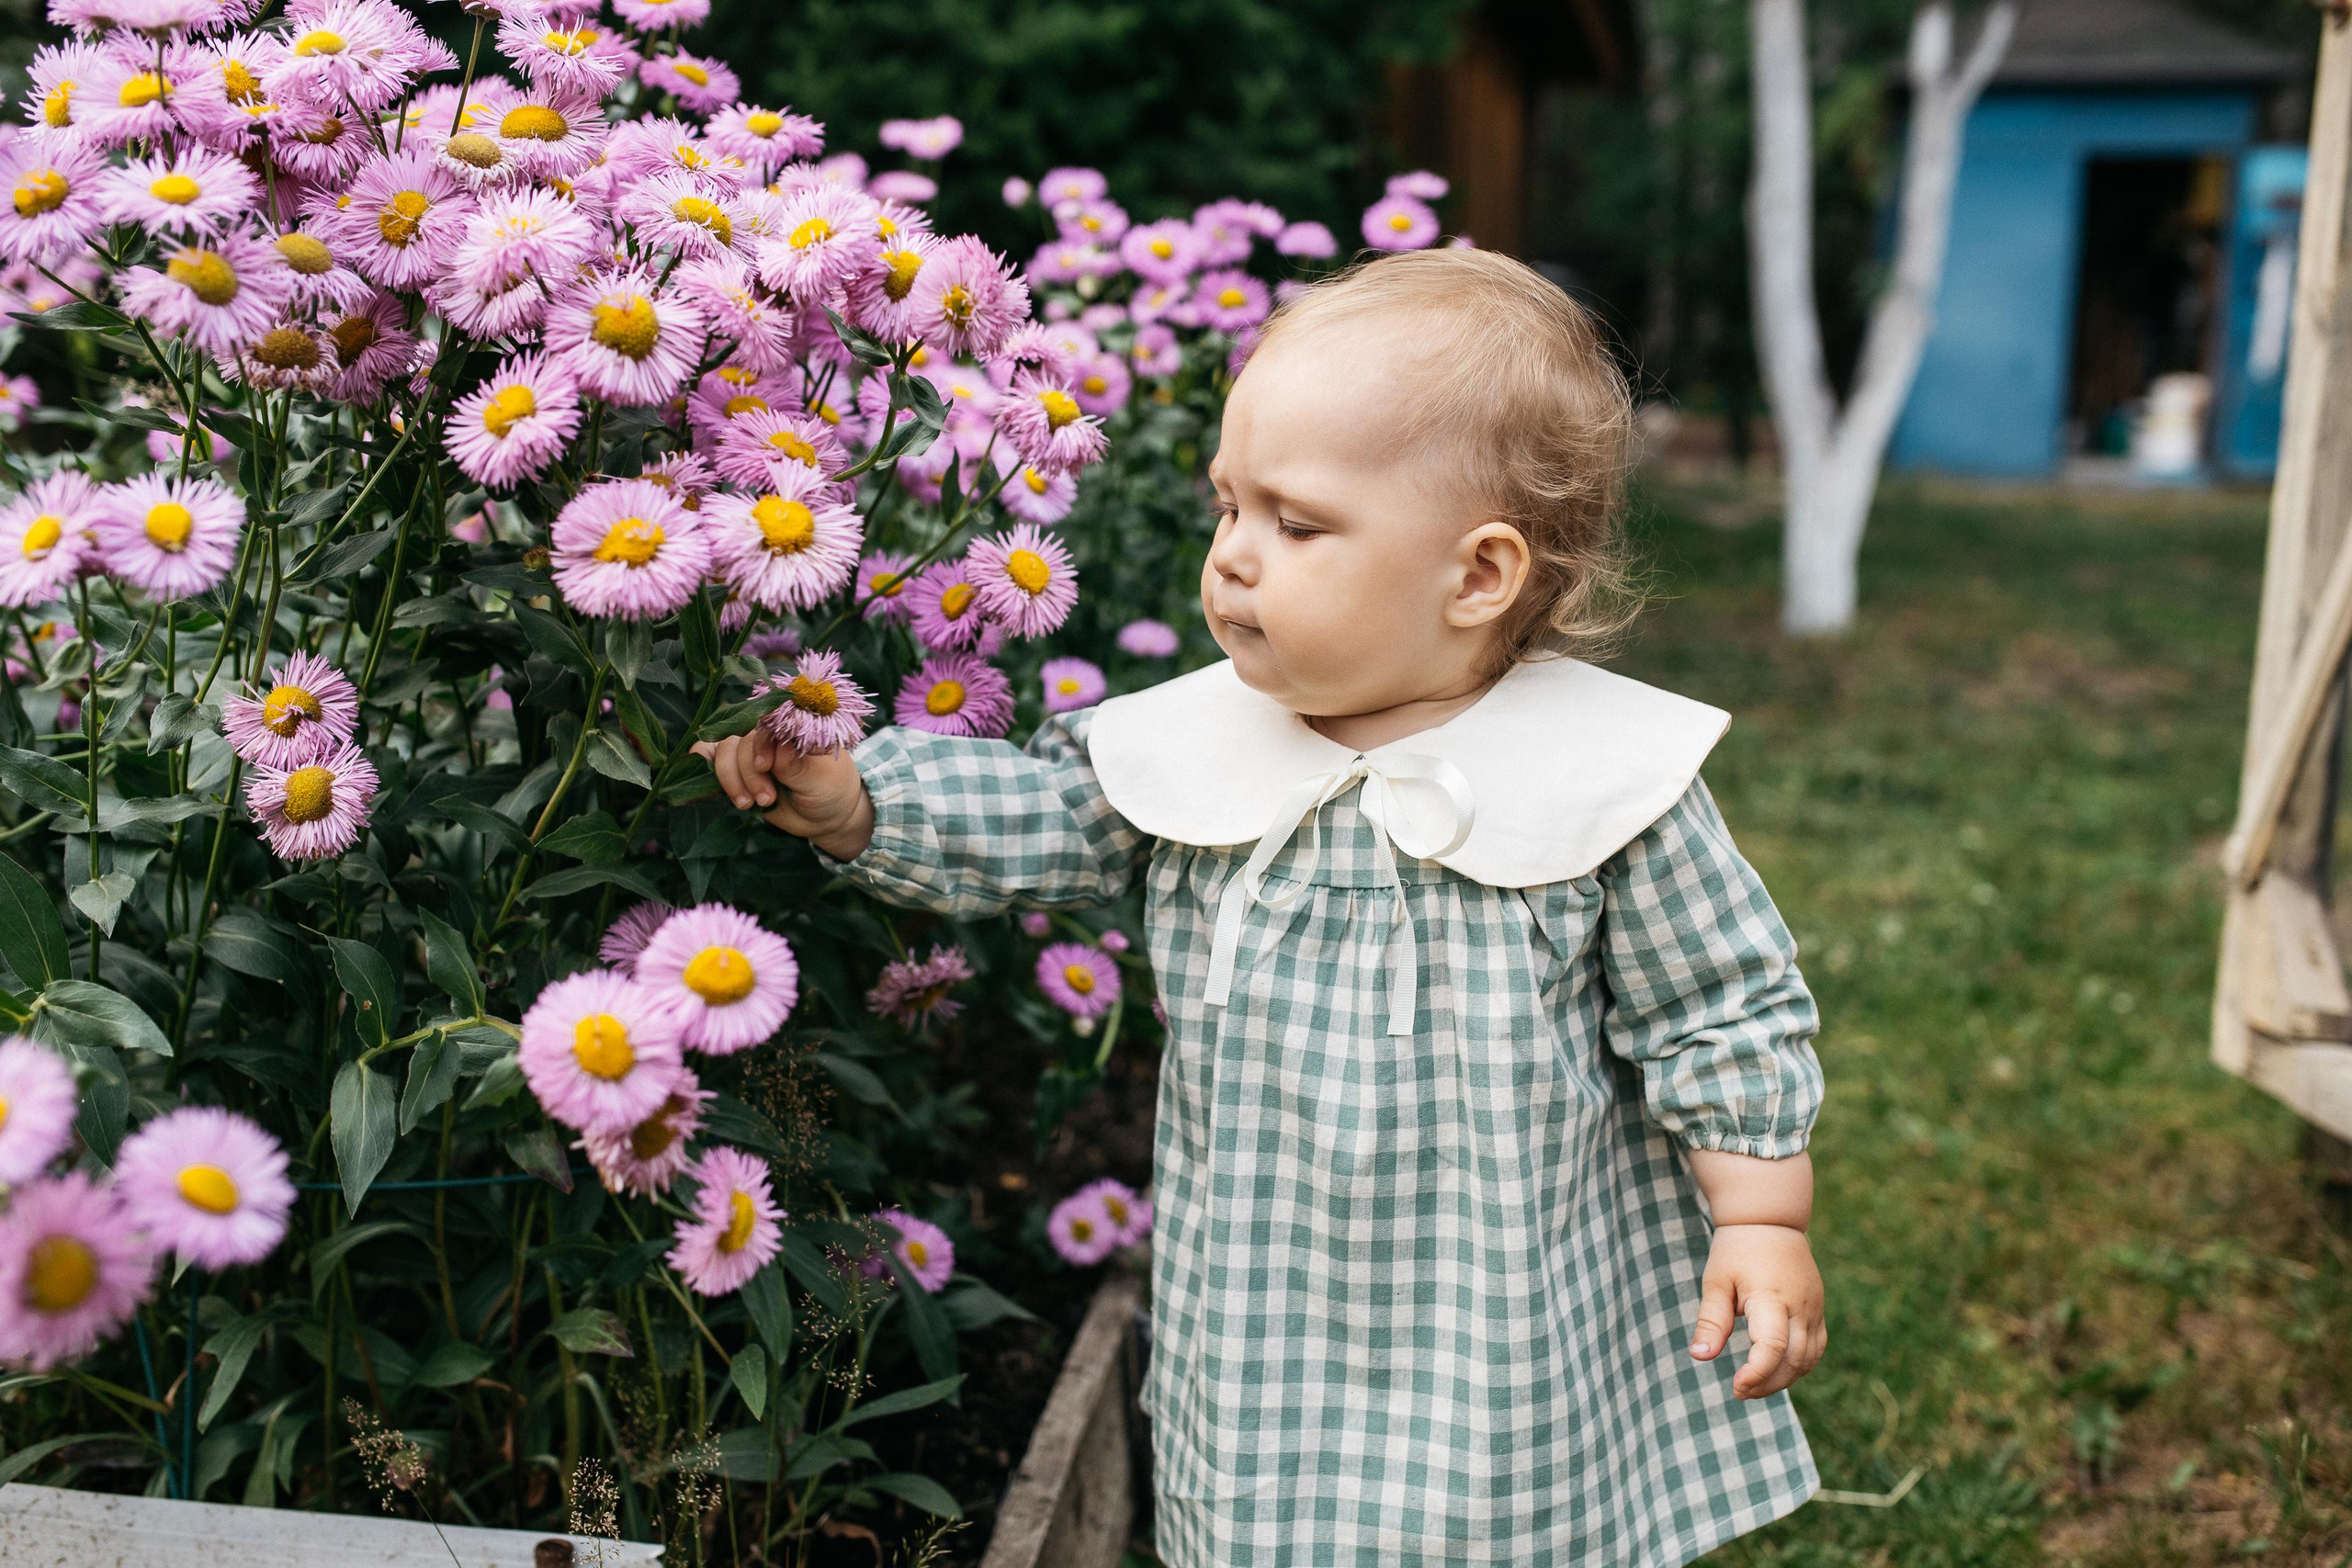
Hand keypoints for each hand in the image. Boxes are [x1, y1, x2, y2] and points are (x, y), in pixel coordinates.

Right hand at [690, 729, 875, 860]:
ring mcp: (747, 752)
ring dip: (731, 780)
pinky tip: (712, 787)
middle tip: (766, 799)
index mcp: (789, 727)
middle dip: (748, 773)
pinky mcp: (734, 770)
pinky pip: (709, 758)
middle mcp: (766, 734)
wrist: (825, 815)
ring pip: (722, 752)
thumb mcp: (820, 780)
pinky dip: (704, 768)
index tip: (766, 767)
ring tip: (749, 804)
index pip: (764, 724)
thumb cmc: (829, 789)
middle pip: (739, 741)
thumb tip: (780, 746)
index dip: (759, 745)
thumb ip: (797, 766)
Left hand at [1690, 1224, 1824, 1398]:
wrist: (1769, 1221)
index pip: (1773, 1346)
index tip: (1736, 1386)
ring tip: (1753, 1385)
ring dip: (1784, 1379)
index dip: (1757, 1373)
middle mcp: (1800, 1306)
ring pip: (1808, 1359)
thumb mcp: (1716, 1282)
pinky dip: (1799, 1366)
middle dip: (1767, 1384)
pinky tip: (1776, 1371)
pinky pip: (1816, 1348)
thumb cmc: (1736, 1250)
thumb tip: (1700, 1357)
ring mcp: (1814, 1308)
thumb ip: (1711, 1321)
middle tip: (1739, 1391)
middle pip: (1793, 1361)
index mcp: (1771, 1297)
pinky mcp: (1818, 1310)